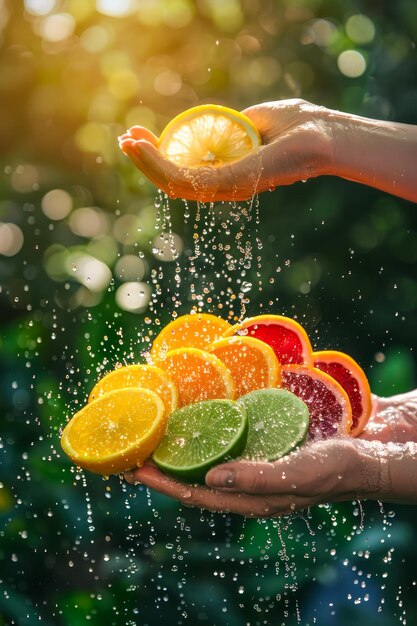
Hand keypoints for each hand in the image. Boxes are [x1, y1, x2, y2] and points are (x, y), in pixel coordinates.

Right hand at [118, 99, 331, 201]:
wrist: (326, 136)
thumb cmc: (299, 126)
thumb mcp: (257, 120)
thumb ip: (235, 125)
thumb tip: (220, 121)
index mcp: (230, 174)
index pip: (188, 170)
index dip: (160, 155)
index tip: (141, 136)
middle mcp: (225, 187)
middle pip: (175, 180)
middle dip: (146, 162)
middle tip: (126, 141)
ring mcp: (226, 187)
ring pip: (173, 182)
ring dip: (146, 163)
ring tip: (127, 142)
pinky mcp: (229, 183)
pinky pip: (185, 177)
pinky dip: (159, 162)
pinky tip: (144, 147)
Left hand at [124, 390, 416, 516]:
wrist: (379, 445)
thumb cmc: (343, 467)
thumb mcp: (300, 476)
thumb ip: (256, 479)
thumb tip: (210, 481)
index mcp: (253, 496)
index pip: (196, 494)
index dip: (162, 482)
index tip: (130, 468)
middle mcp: (251, 477)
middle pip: (196, 470)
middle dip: (164, 459)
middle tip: (135, 441)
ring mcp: (260, 455)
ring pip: (212, 448)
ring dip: (185, 436)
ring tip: (160, 419)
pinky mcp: (271, 434)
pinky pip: (234, 428)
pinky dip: (213, 418)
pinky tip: (203, 400)